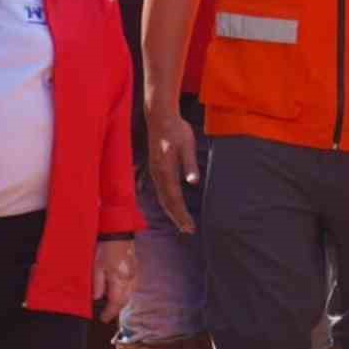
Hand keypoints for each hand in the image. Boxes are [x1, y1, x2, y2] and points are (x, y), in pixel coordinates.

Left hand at [93, 239, 135, 323]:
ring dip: (121, 301)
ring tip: (112, 305)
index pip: (116, 302)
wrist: (118, 232)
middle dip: (116, 309)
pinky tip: (119, 292)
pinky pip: (132, 286)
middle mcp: (130, 278)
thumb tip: (97, 298)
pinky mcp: (135, 269)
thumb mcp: (96, 266)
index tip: (103, 319)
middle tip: (106, 315)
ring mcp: (134, 273)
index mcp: (120, 279)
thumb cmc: (106, 247)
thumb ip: (97, 284)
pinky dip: (125, 292)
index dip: (109, 312)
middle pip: (125, 300)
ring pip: (130, 294)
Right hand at [146, 106, 199, 233]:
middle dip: (177, 217)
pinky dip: (167, 202)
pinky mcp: (156, 169)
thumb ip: (190, 164)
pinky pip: (161, 191)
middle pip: (166, 202)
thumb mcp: (187, 145)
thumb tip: (193, 182)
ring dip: (172, 212)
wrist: (160, 117)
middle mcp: (158, 174)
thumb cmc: (176, 130)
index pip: (174, 199)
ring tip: (182, 223)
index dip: (181, 214)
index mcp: (165, 170)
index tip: (189, 226)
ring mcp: (155, 172)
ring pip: (162, 197)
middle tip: (188, 230)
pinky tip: (173, 206)